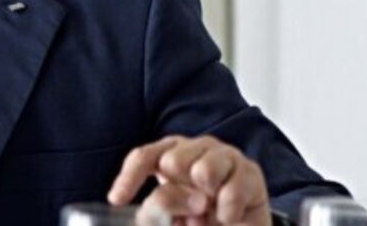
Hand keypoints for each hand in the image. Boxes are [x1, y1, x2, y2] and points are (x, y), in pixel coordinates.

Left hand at [107, 135, 270, 225]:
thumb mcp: (169, 217)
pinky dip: (226, 212)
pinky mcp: (250, 172)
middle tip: (190, 211)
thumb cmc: (198, 220)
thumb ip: (160, 205)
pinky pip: (231, 192)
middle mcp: (195, 148)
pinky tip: (226, 216)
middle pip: (172, 161)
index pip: (143, 157)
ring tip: (208, 212)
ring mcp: (223, 156)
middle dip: (178, 192)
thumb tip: (174, 194)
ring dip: (204, 201)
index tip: (116, 201)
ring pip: (203, 171)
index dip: (129, 177)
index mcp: (169, 154)